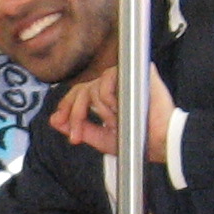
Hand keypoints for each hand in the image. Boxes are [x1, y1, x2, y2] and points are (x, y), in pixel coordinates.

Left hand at [49, 65, 177, 161]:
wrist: (160, 141)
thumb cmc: (137, 140)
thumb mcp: (101, 138)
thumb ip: (79, 127)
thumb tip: (54, 120)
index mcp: (106, 97)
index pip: (79, 92)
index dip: (66, 105)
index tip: (59, 121)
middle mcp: (114, 85)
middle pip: (81, 89)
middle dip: (75, 113)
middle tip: (77, 136)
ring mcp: (125, 78)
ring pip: (94, 86)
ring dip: (100, 110)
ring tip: (115, 122)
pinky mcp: (136, 72)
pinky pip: (108, 78)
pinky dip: (109, 98)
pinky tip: (120, 110)